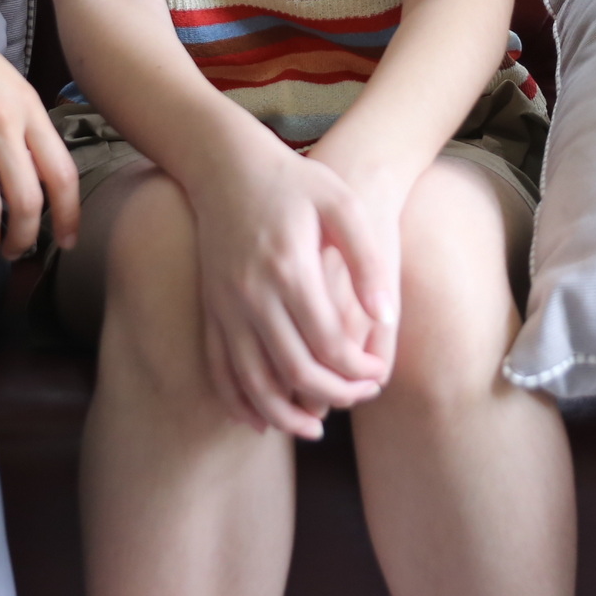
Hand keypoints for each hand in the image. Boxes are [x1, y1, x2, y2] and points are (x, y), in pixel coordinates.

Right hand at [0, 0, 80, 264]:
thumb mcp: (7, 82)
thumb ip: (25, 123)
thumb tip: (38, 168)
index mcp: (29, 108)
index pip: (62, 174)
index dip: (68, 215)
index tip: (65, 242)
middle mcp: (3, 125)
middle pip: (27, 200)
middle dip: (24, 239)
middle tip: (15, 254)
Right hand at [187, 142, 398, 438]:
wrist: (226, 165)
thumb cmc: (295, 182)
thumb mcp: (341, 205)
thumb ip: (367, 259)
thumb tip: (386, 316)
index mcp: (290, 268)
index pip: (329, 342)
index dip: (358, 370)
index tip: (377, 376)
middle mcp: (253, 293)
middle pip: (294, 369)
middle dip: (331, 395)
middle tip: (358, 398)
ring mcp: (225, 304)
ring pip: (252, 380)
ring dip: (283, 414)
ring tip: (314, 430)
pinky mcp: (209, 308)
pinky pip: (218, 368)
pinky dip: (238, 400)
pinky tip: (261, 420)